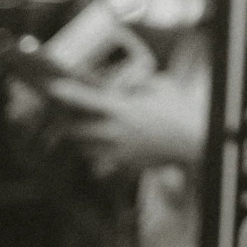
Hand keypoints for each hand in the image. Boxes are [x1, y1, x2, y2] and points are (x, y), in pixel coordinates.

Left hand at [39, 74, 207, 177]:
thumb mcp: (159, 84)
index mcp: (122, 109)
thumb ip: (135, 82)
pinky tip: (98, 143)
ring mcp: (117, 150)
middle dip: (62, 122)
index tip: (52, 87)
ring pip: (82, 147)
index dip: (66, 93)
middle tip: (57, 114)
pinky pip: (98, 160)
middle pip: (74, 129)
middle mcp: (115, 131)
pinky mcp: (123, 164)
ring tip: (75, 128)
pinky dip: (93, 151)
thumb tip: (118, 83)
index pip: (85, 100)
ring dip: (76, 138)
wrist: (194, 141)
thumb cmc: (179, 109)